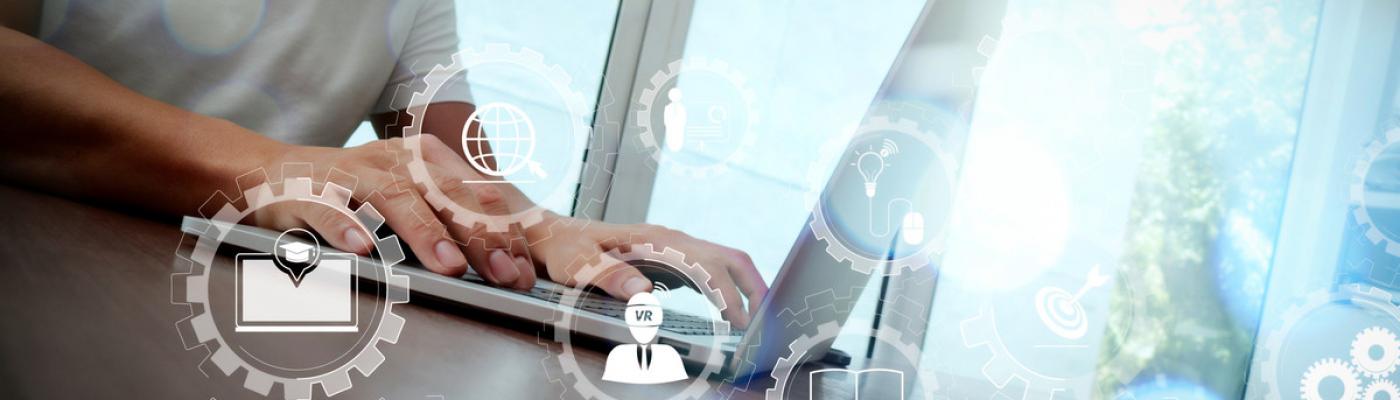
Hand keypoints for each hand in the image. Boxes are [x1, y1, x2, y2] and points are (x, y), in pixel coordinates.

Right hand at [249, 136, 537, 289]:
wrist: (275, 175)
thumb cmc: (356, 194)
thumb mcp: (411, 194)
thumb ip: (454, 216)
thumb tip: (508, 253)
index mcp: (425, 160)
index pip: (476, 196)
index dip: (504, 234)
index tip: (524, 273)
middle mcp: (393, 162)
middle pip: (445, 195)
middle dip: (479, 236)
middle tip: (503, 274)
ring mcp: (351, 174)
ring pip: (394, 199)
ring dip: (424, 233)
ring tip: (449, 267)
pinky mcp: (309, 192)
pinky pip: (329, 210)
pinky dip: (346, 228)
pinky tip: (363, 251)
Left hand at [526, 212, 768, 328]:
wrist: (551, 233)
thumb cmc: (563, 248)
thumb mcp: (576, 263)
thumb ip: (609, 276)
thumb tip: (644, 293)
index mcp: (655, 240)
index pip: (707, 265)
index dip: (727, 294)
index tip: (738, 321)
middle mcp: (670, 239)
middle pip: (729, 257)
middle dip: (753, 287)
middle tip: (765, 320)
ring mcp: (672, 246)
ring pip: (724, 261)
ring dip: (745, 287)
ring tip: (756, 319)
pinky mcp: (669, 257)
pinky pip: (710, 269)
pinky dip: (728, 288)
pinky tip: (730, 310)